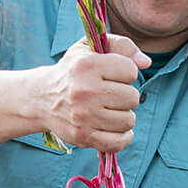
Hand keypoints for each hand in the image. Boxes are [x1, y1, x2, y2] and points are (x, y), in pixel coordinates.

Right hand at [44, 35, 150, 152]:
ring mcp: (83, 116)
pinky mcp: (83, 136)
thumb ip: (122, 45)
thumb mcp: (91, 47)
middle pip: (133, 97)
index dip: (126, 72)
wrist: (42, 98)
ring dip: (123, 115)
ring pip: (128, 120)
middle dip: (126, 95)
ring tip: (109, 109)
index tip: (112, 75)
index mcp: (87, 65)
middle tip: (111, 94)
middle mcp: (84, 91)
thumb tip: (145, 63)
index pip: (130, 71)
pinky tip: (116, 127)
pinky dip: (123, 136)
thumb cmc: (73, 70)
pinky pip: (118, 141)